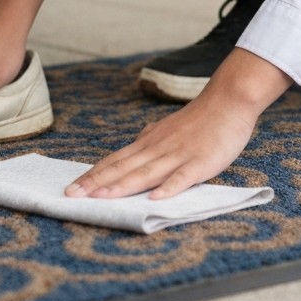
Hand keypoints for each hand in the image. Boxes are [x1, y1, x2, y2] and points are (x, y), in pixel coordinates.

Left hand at [65, 47, 291, 199]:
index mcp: (149, 141)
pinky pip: (183, 177)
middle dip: (96, 182)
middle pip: (123, 167)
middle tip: (71, 195)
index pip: (115, 160)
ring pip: (146, 172)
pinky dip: (169, 187)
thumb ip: (150, 142)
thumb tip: (131, 154)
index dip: (93, 174)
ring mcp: (179, 154)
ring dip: (122, 186)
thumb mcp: (167, 129)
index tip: (71, 187)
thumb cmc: (200, 119)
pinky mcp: (201, 161)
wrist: (228, 101)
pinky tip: (155, 199)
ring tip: (101, 198)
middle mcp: (158, 148)